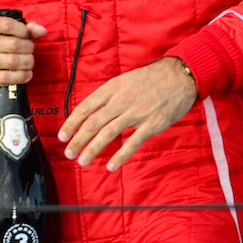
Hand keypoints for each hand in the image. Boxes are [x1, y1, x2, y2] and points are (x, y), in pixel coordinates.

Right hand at [0, 13, 47, 91]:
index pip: (7, 24)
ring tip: (28, 61)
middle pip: (13, 44)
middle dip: (28, 48)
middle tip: (29, 50)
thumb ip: (23, 26)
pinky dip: (21, 76)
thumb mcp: (0, 28)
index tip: (26, 35)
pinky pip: (7, 77)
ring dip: (27, 62)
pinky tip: (25, 73)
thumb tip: (40, 30)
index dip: (23, 30)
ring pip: (12, 61)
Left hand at [57, 56, 197, 170]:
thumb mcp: (123, 80)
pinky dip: (120, 156)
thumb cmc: (149, 79)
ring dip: (93, 149)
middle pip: (93, 123)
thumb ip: (107, 96)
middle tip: (68, 153)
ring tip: (83, 161)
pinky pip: (133, 143)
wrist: (179, 76)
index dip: (71, 123)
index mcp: (111, 88)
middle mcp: (121, 100)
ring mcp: (137, 112)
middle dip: (77, 140)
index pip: (85, 107)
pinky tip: (111, 166)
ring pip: (108, 133)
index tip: (62, 136)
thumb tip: (89, 112)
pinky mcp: (152, 124)